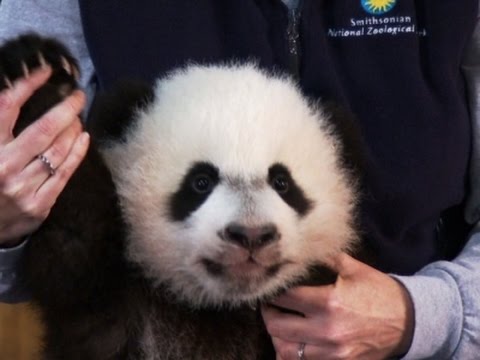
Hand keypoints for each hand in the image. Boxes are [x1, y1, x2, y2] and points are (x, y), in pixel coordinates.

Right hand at [0, 67, 88, 246]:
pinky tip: (84, 139)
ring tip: (78, 118)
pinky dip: (77, 153)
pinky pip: (65, 173)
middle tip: (77, 96)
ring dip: (73, 129)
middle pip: (42, 129)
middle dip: (65, 108)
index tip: (45, 72)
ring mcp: (22, 187)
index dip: (27, 85)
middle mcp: (3, 166)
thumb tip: (16, 96)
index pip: (7, 106)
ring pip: (58, 150)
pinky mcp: (39, 204)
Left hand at [262, 253, 413, 359]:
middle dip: (268, 314)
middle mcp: (326, 330)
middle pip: (278, 326)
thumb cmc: (379, 292)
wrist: (409, 321)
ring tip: (278, 324)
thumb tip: (303, 247)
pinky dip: (291, 355)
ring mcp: (332, 352)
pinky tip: (292, 343)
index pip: (286, 297)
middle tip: (270, 306)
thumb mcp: (354, 269)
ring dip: (277, 337)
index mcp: (329, 302)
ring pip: (286, 351)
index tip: (271, 288)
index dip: (273, 292)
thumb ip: (326, 257)